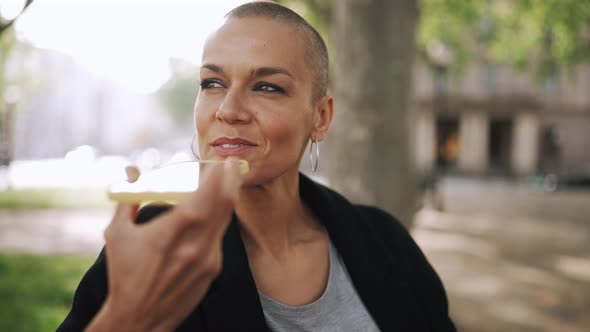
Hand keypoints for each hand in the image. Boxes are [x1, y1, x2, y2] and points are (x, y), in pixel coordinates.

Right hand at [87, 158, 241, 331]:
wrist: (139, 319)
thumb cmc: (125, 276)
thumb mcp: (119, 235)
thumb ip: (129, 198)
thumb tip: (129, 171)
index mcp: (172, 232)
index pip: (207, 197)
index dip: (220, 176)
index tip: (224, 162)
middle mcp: (196, 245)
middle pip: (225, 204)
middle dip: (230, 181)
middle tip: (231, 165)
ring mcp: (208, 258)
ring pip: (224, 219)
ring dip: (226, 198)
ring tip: (222, 183)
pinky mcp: (213, 269)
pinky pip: (219, 236)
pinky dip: (216, 220)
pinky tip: (209, 213)